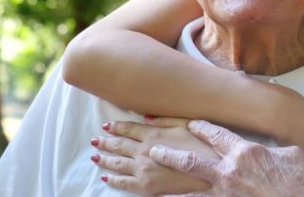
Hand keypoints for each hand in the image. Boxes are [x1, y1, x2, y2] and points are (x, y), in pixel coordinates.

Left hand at [91, 117, 215, 195]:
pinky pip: (123, 182)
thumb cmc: (202, 146)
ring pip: (117, 163)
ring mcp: (142, 169)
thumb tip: (145, 117)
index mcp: (153, 134)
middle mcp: (144, 151)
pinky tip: (105, 177)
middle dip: (105, 142)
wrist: (208, 171)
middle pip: (118, 145)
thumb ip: (164, 120)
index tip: (107, 126)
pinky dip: (112, 179)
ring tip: (94, 155)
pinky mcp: (144, 186)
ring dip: (104, 158)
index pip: (128, 129)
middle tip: (95, 140)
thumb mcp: (186, 125)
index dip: (116, 127)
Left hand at [150, 120, 303, 196]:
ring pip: (188, 188)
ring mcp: (225, 192)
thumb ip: (275, 149)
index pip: (217, 134)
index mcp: (245, 151)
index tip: (191, 123)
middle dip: (170, 154)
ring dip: (169, 186)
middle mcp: (229, 171)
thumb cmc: (301, 183)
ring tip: (152, 185)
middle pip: (191, 160)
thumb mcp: (293, 155)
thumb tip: (273, 148)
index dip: (202, 128)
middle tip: (153, 150)